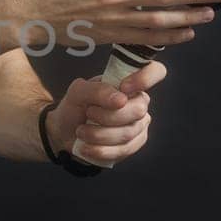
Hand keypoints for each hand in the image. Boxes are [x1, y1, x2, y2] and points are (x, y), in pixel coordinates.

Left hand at [47, 61, 167, 165]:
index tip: (123, 88)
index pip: (155, 71)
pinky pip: (124, 149)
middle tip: (88, 114)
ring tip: (82, 131)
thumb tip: (121, 99)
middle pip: (138, 109)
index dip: (146, 78)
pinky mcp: (134, 144)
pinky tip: (87, 147)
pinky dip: (101, 149)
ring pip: (128, 132)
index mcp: (129, 81)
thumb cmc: (75, 108)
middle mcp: (138, 101)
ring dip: (98, 134)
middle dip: (107, 116)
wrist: (65, 133)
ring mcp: (139, 124)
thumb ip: (97, 89)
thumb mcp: (78, 92)